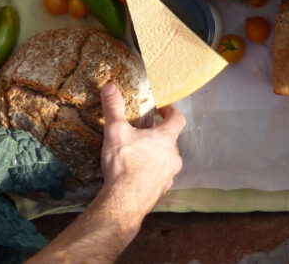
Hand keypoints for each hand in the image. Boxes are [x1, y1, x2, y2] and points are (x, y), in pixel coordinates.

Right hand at [97, 82, 185, 217]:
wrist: (124, 201)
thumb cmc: (124, 163)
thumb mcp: (115, 131)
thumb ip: (114, 108)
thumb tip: (110, 87)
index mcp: (166, 139)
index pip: (178, 119)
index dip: (171, 112)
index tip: (161, 109)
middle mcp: (173, 157)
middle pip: (170, 140)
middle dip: (158, 134)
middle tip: (142, 132)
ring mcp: (170, 175)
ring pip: (166, 159)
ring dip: (155, 154)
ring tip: (137, 154)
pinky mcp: (162, 190)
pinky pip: (160, 175)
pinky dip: (151, 171)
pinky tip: (136, 173)